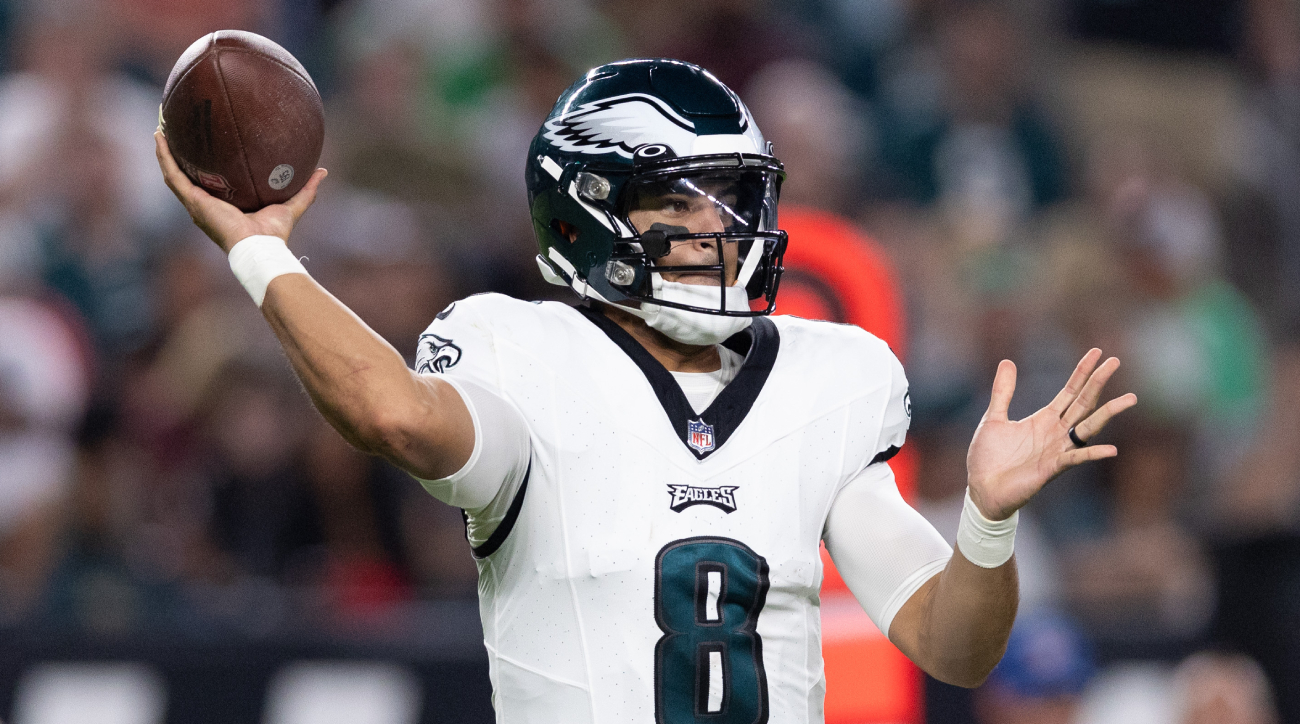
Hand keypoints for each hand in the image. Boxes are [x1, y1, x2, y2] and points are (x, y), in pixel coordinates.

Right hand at [154, 129, 326, 253]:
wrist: (261, 248)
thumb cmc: (274, 234)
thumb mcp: (291, 205)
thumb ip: (306, 189)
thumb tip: (322, 170)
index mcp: (223, 205)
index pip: (210, 182)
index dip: (204, 166)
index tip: (203, 146)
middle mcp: (205, 204)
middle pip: (187, 176)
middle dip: (179, 156)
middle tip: (175, 133)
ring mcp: (196, 203)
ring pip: (173, 174)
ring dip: (164, 152)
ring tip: (160, 130)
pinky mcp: (192, 201)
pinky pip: (173, 175)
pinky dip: (164, 156)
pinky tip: (159, 137)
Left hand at [966, 349, 1136, 520]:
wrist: (981, 489)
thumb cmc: (988, 458)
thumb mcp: (993, 418)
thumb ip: (1003, 392)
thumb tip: (1008, 360)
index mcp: (1044, 419)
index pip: (1069, 391)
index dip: (1082, 372)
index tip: (1097, 353)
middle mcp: (1056, 432)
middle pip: (1083, 402)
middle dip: (1098, 382)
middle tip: (1116, 360)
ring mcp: (1057, 450)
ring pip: (1089, 427)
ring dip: (1109, 413)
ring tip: (1130, 398)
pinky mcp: (1052, 468)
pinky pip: (1076, 459)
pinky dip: (1092, 454)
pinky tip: (1111, 449)